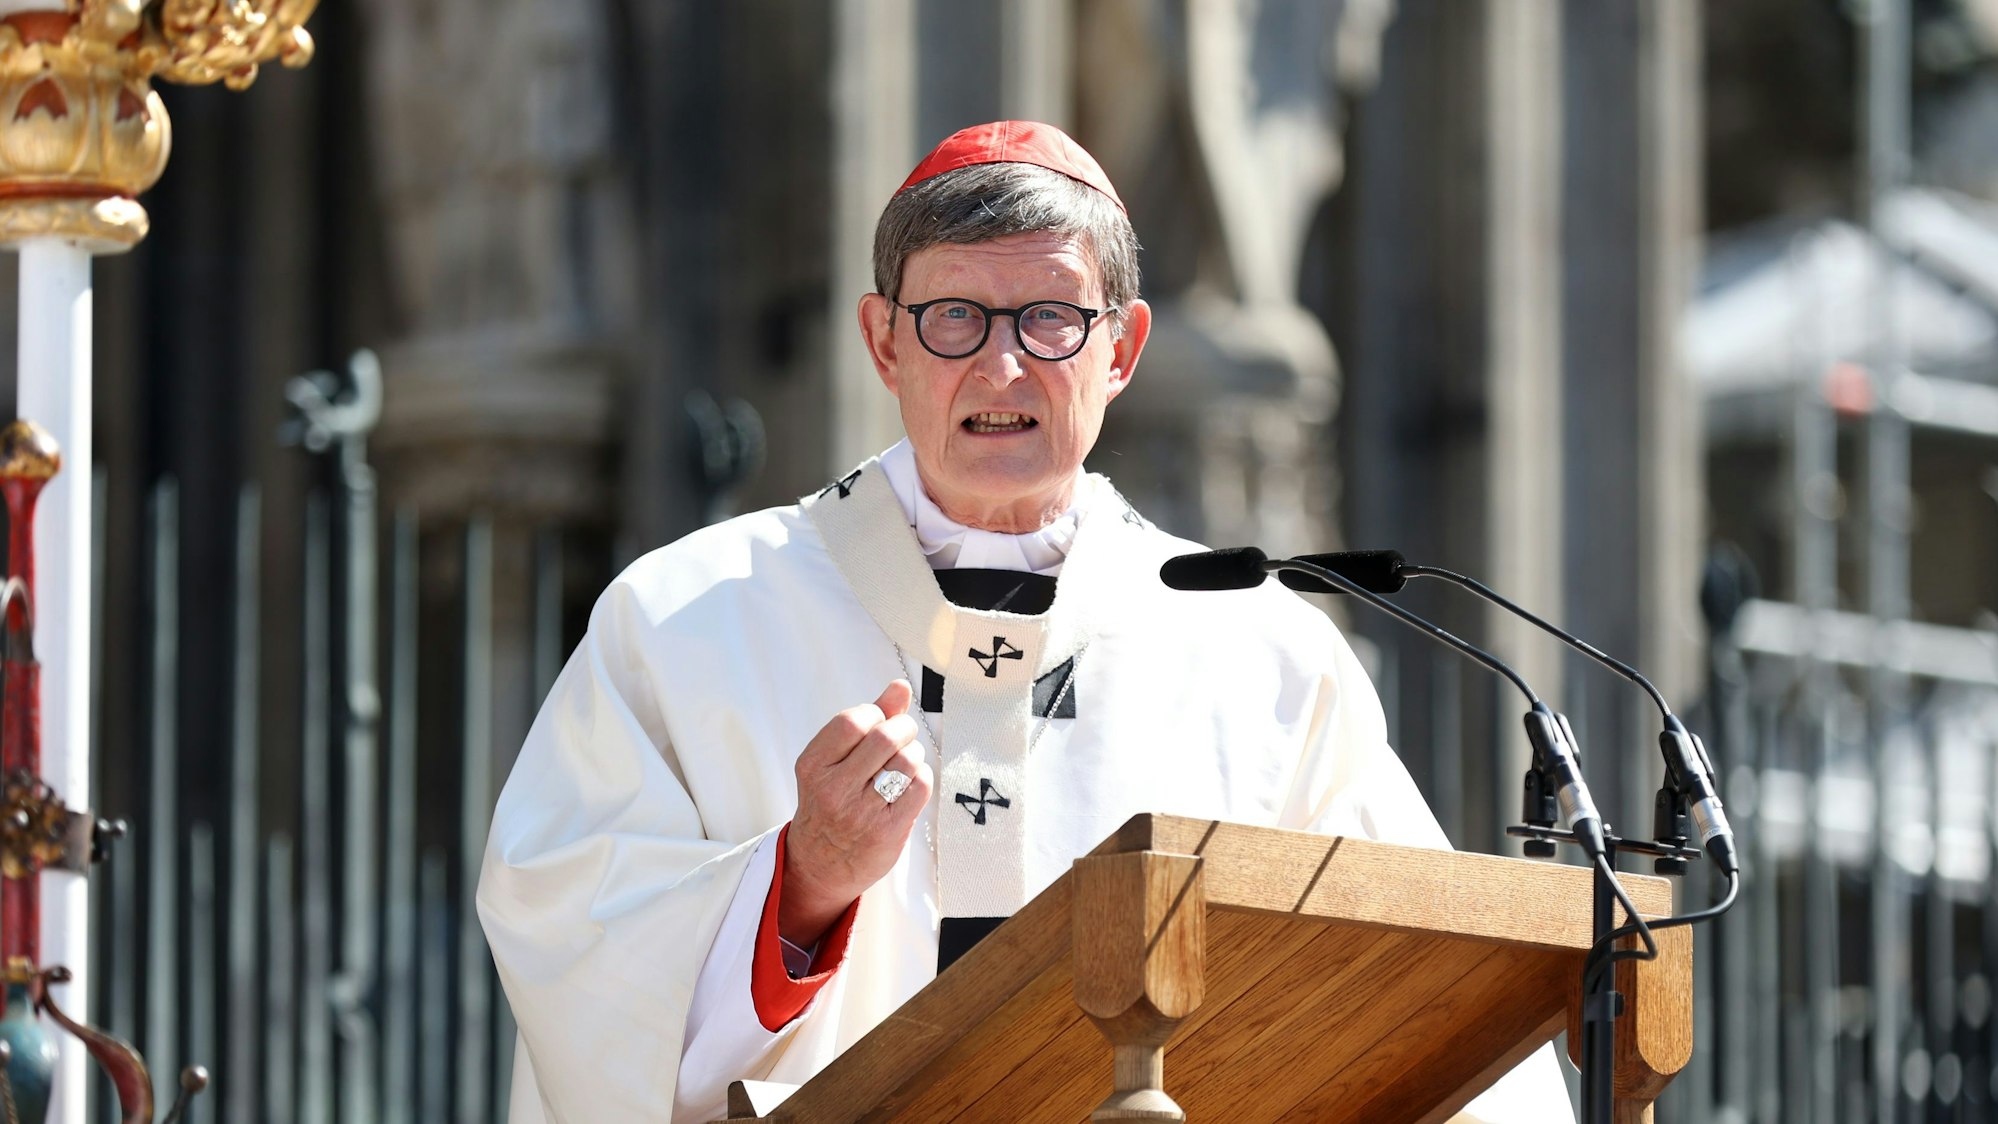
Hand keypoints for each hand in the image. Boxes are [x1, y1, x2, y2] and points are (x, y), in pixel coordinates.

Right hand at [781, 680, 931, 946]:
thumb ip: (866, 721)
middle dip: (903, 729)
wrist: (820, 865)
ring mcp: (860, 813)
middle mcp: (833, 790)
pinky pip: (921, 788)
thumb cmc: (830, 802)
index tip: (878, 723)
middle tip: (903, 735)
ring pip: (907, 761)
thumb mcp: (832, 761)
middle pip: (885, 738)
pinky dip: (922, 778)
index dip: (875, 715)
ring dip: (914, 754)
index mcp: (813, 766)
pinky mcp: (887, 832)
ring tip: (905, 762)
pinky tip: (910, 784)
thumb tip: (900, 686)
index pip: (852, 721)